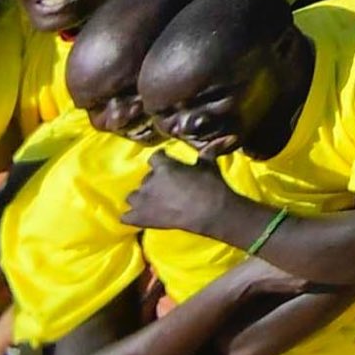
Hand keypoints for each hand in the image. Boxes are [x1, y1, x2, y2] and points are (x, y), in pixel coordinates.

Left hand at [125, 154, 247, 240]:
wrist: (209, 211)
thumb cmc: (210, 185)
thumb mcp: (209, 165)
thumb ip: (210, 151)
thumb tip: (228, 137)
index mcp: (164, 167)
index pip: (155, 157)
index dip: (160, 158)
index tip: (165, 159)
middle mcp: (149, 182)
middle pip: (145, 179)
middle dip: (153, 181)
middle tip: (165, 186)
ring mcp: (142, 201)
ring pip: (132, 196)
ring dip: (140, 197)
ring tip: (151, 200)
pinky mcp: (140, 218)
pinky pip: (125, 217)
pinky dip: (131, 216)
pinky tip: (140, 215)